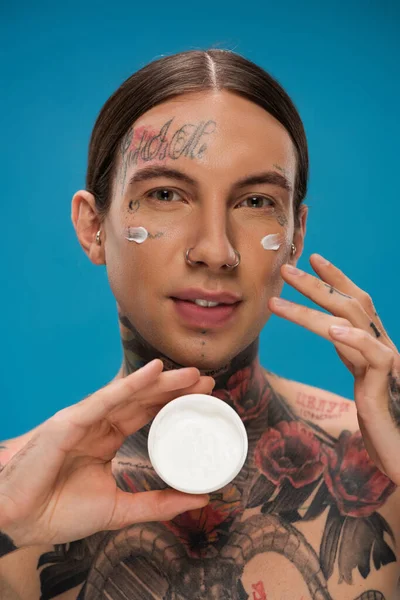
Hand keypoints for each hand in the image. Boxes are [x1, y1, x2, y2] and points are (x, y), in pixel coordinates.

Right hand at [0, 360, 213, 547]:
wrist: (17, 520)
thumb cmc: (56, 512)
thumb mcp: (119, 509)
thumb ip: (158, 503)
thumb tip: (201, 499)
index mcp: (106, 439)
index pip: (146, 414)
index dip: (174, 404)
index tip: (203, 398)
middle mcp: (98, 424)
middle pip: (143, 399)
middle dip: (175, 389)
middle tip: (208, 382)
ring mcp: (85, 419)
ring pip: (129, 394)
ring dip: (162, 382)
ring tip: (192, 374)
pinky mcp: (70, 421)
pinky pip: (105, 400)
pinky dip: (130, 384)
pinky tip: (154, 372)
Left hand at [269, 254, 399, 482]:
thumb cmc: (382, 420)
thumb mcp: (362, 379)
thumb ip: (352, 354)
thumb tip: (333, 331)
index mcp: (374, 344)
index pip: (356, 302)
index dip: (336, 279)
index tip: (313, 259)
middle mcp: (382, 347)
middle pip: (351, 304)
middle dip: (317, 285)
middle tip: (286, 269)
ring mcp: (386, 364)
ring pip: (352, 323)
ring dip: (312, 308)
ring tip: (278, 301)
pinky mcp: (385, 385)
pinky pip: (373, 355)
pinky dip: (353, 339)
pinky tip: (332, 330)